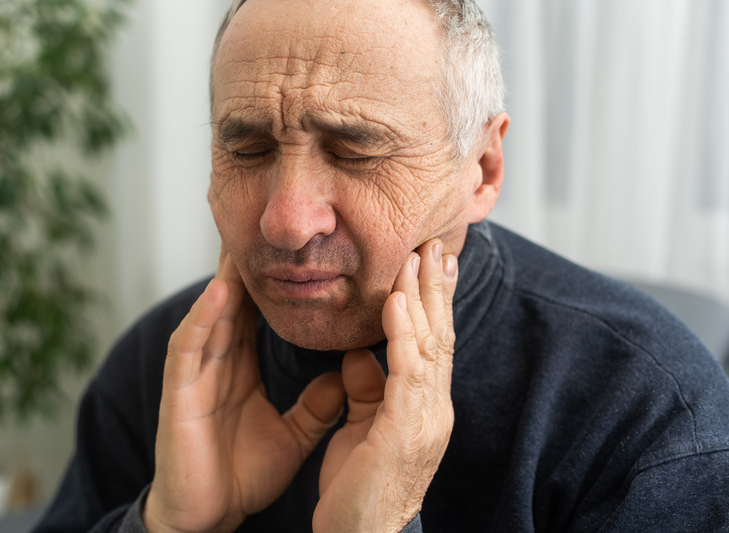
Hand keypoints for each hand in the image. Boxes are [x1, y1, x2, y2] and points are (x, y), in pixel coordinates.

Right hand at [143, 250, 345, 532]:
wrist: (209, 516)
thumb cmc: (241, 474)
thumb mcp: (293, 434)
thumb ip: (317, 405)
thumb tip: (346, 375)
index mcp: (242, 367)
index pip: (259, 313)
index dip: (277, 282)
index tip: (303, 251)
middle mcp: (218, 362)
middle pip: (234, 302)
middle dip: (247, 264)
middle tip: (265, 223)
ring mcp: (196, 375)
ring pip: (212, 314)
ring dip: (226, 278)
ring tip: (242, 241)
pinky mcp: (180, 393)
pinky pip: (190, 347)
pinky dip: (205, 318)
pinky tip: (222, 292)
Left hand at [314, 239, 457, 532]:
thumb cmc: (359, 488)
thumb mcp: (363, 428)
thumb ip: (366, 390)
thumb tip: (358, 355)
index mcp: (425, 406)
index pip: (432, 343)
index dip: (433, 302)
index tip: (432, 263)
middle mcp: (434, 407)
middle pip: (440, 335)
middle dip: (437, 287)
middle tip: (436, 242)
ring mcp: (425, 418)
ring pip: (428, 345)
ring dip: (422, 297)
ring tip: (418, 256)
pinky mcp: (405, 430)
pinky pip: (406, 371)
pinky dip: (403, 333)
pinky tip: (396, 301)